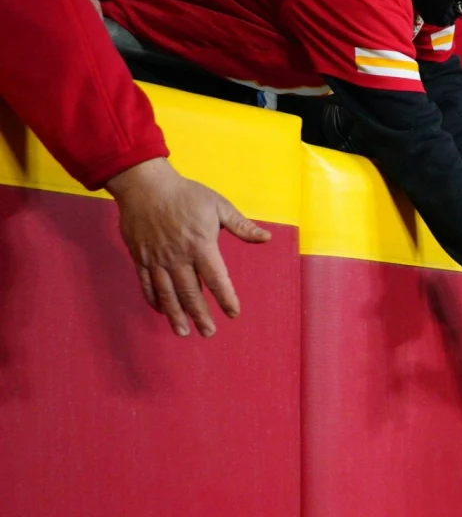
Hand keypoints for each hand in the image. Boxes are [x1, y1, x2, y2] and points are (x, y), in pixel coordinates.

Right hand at [107, 158, 270, 336]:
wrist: (144, 184)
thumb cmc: (185, 194)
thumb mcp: (218, 206)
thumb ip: (241, 226)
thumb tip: (266, 238)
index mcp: (200, 245)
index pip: (216, 278)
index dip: (226, 298)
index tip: (233, 313)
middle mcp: (178, 256)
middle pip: (190, 292)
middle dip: (200, 314)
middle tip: (209, 332)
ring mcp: (157, 258)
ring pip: (167, 293)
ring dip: (176, 314)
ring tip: (183, 332)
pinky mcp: (140, 256)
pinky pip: (147, 283)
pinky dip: (154, 299)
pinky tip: (162, 311)